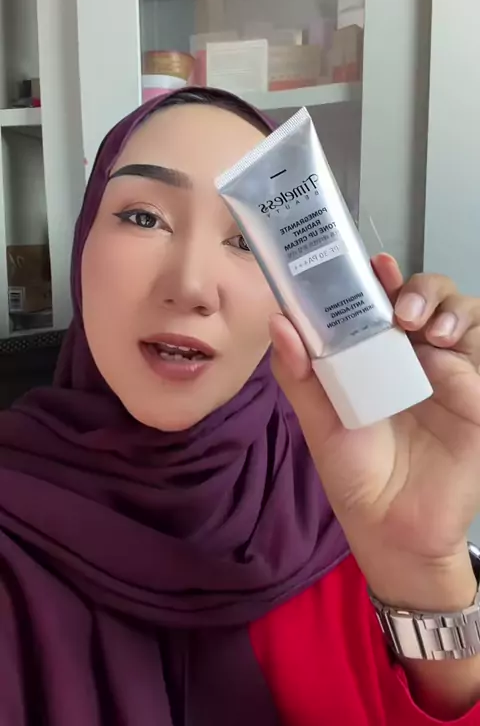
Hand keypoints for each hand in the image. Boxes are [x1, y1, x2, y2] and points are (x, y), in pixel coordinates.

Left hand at [271, 254, 479, 609]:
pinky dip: (466, 336)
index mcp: (371, 354)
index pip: (378, 300)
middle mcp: (411, 355)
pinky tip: (443, 348)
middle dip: (416, 286)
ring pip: (460, 312)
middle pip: (425, 295)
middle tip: (398, 307)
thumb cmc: (353, 473)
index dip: (376, 277)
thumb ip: (298, 373)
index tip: (370, 266)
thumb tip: (279, 322)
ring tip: (421, 326)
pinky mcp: (476, 393)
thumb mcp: (317, 421)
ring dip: (445, 305)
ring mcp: (447, 371)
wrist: (393, 528)